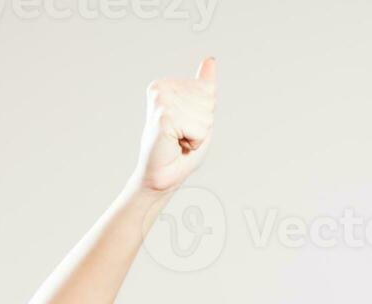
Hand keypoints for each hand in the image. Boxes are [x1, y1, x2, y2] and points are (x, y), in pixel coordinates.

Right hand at [131, 56, 216, 193]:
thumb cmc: (178, 149)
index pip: (207, 90)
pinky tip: (176, 144)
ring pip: (205, 115)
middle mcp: (161, 88)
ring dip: (197, 134)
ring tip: (178, 140)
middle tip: (182, 136)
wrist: (161, 176)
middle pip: (208, 100)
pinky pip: (199, 129)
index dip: (203, 114)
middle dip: (202, 124)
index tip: (184, 126)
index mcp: (166, 84)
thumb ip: (203, 87)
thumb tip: (210, 60)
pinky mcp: (164, 117)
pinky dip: (194, 142)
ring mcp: (161, 101)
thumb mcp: (198, 113)